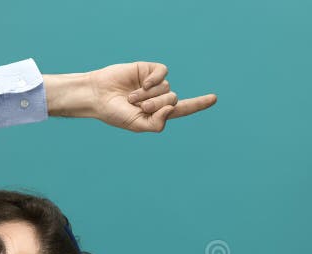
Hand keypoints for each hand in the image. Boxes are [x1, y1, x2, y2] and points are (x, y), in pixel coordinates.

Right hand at [89, 62, 216, 131]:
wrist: (98, 96)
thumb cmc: (116, 113)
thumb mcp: (138, 125)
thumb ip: (157, 123)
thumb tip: (172, 107)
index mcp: (159, 113)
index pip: (183, 109)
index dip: (198, 103)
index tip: (213, 98)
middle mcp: (159, 97)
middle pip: (173, 100)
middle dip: (155, 104)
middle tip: (136, 106)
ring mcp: (154, 83)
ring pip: (167, 88)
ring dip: (148, 94)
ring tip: (131, 97)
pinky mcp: (148, 70)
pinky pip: (162, 73)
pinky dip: (154, 79)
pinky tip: (143, 82)